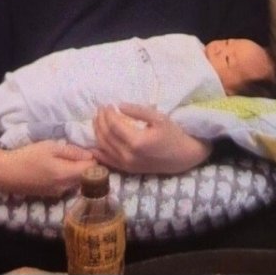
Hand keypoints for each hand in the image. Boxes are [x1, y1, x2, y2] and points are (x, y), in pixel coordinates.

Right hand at [0, 139, 98, 195]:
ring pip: (76, 182)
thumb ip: (72, 152)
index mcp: (66, 174)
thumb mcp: (50, 147)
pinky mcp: (52, 195)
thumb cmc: (27, 156)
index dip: (95, 160)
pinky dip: (67, 177)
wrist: (6, 173)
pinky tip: (57, 168)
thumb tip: (91, 156)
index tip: (91, 151)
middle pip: (86, 178)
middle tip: (79, 154)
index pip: (92, 170)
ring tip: (67, 160)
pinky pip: (67, 185)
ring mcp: (58, 193)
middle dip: (87, 167)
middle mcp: (65, 187)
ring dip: (77, 172)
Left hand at [90, 103, 205, 172]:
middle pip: (106, 135)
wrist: (182, 157)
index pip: (113, 125)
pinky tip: (93, 144)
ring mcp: (126, 165)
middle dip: (100, 120)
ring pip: (103, 147)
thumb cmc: (172, 135)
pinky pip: (107, 161)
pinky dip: (98, 151)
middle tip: (101, 110)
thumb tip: (119, 106)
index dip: (108, 113)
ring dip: (97, 132)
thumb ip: (138, 111)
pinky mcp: (127, 170)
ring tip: (97, 120)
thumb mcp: (159, 118)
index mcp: (137, 142)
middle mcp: (128, 155)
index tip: (108, 104)